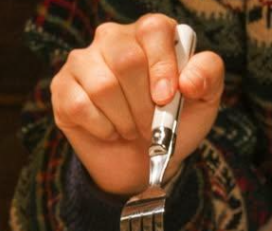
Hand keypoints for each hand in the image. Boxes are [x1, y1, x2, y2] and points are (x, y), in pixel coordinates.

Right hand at [50, 14, 224, 194]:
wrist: (142, 160)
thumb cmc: (173, 122)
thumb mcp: (204, 100)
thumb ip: (209, 76)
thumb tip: (188, 80)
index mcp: (150, 33)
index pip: (154, 30)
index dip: (162, 66)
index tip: (167, 98)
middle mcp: (113, 38)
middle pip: (126, 60)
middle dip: (144, 104)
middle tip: (151, 124)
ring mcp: (83, 60)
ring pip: (103, 86)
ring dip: (125, 120)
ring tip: (132, 128)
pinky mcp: (62, 86)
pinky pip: (80, 106)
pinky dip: (103, 129)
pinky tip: (110, 131)